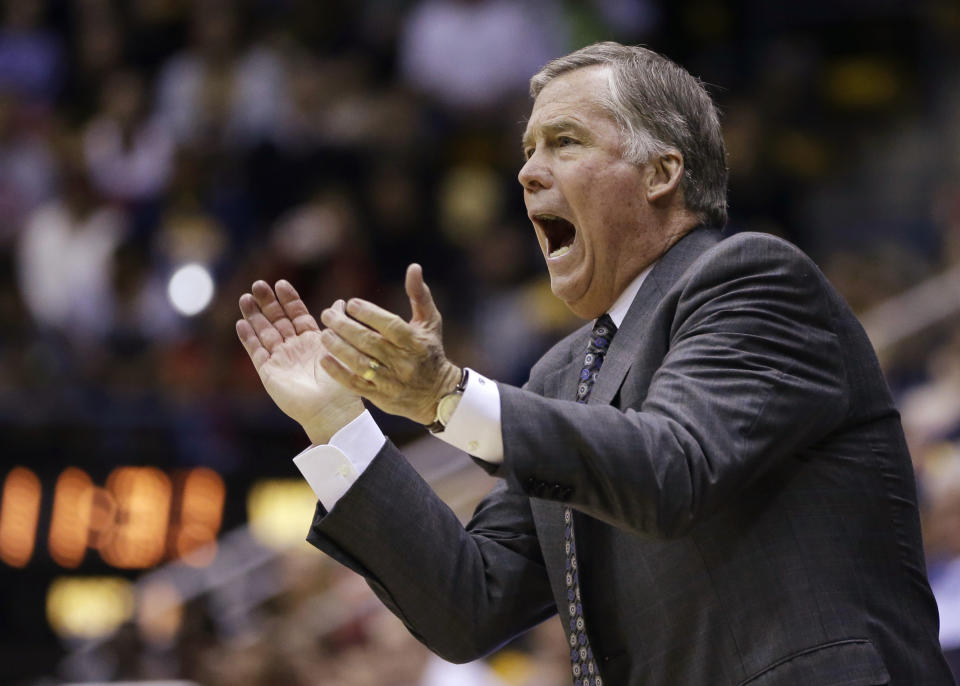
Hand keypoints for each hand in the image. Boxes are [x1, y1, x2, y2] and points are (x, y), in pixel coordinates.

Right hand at [236, 280, 363, 443]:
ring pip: (264, 333)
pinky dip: (249, 338)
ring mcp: (280, 359)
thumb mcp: (342, 348)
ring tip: (245, 297)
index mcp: (312, 341)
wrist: (331, 410)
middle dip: (268, 303)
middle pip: (277, 320)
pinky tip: (241, 323)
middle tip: (259, 284)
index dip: (289, 299)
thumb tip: (341, 302)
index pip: (297, 315)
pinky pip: (256, 352)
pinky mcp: (269, 373)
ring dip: (254, 316)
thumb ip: (337, 324)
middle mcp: (294, 348)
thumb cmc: (341, 382)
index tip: (281, 283)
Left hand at [318, 264, 460, 424]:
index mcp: (415, 342)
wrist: (437, 395)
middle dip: (345, 327)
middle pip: (370, 343)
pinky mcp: (380, 396)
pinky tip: (324, 359)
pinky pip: (355, 385)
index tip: (350, 304)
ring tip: (323, 334)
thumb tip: (413, 267)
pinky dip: (338, 373)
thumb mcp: (430, 323)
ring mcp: (391, 381)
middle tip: (327, 314)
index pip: (389, 325)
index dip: (369, 314)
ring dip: (338, 348)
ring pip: (360, 363)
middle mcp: (403, 362)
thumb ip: (420, 295)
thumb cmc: (430, 351)